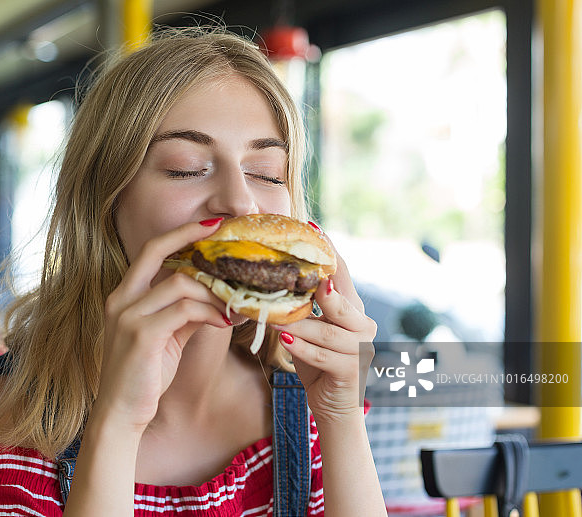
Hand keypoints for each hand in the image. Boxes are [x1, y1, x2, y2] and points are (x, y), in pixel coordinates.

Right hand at [95, 219, 230, 432]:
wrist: (119, 414)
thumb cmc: (142, 376)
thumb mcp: (165, 337)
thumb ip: (184, 313)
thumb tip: (217, 298)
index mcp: (124, 295)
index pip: (150, 250)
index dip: (180, 233)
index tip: (210, 224)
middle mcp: (121, 299)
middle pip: (156, 250)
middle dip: (191, 237)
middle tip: (225, 236)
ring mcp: (128, 315)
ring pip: (180, 283)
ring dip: (213, 292)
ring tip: (235, 304)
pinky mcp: (142, 334)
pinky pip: (185, 310)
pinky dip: (209, 313)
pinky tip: (224, 322)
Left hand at [273, 245, 375, 423]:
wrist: (334, 406)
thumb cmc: (318, 362)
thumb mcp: (309, 329)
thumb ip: (302, 306)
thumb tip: (273, 276)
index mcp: (352, 309)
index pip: (342, 274)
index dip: (330, 252)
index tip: (314, 229)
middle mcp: (361, 325)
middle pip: (341, 301)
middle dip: (321, 288)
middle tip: (301, 275)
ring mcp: (360, 349)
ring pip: (328, 331)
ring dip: (300, 324)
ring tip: (274, 318)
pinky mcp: (351, 371)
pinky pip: (325, 356)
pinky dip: (304, 349)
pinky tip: (286, 341)